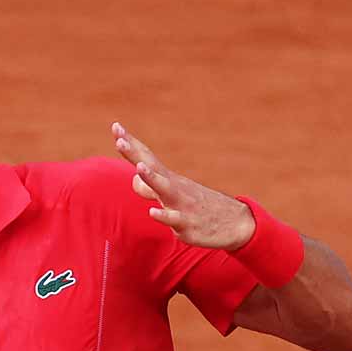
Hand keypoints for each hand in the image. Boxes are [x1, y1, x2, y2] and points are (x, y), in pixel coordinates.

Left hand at [111, 122, 254, 250]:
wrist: (235, 223)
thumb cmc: (197, 208)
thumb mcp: (171, 196)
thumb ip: (149, 189)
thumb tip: (133, 179)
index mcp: (168, 179)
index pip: (146, 157)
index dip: (131, 144)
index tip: (116, 126)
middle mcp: (174, 187)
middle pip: (151, 166)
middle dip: (134, 153)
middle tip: (120, 138)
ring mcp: (181, 204)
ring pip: (164, 189)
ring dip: (151, 178)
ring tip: (139, 167)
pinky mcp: (188, 223)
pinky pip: (174, 219)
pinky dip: (163, 215)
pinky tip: (152, 211)